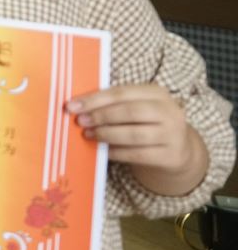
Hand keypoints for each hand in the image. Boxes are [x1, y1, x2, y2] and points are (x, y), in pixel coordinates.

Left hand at [68, 84, 208, 194]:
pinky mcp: (171, 156)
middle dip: (100, 116)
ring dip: (106, 134)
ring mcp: (173, 135)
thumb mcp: (136, 106)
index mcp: (156, 93)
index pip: (121, 93)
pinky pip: (138, 154)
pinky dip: (117, 152)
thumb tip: (78, 106)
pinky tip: (104, 150)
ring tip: (88, 135)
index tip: (71, 106)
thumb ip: (113, 104)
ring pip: (134, 134)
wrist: (178, 149)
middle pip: (129, 111)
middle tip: (80, 121)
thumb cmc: (147, 122)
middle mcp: (169, 111)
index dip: (94, 99)